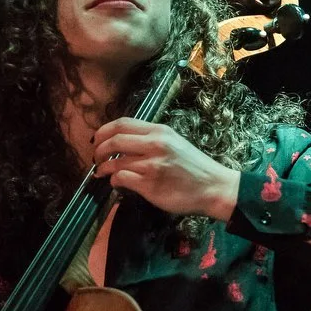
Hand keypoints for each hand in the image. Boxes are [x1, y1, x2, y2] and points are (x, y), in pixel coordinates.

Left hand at [93, 118, 239, 220]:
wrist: (214, 187)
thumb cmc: (194, 168)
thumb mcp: (175, 143)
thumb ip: (151, 140)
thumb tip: (123, 143)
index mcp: (160, 131)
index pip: (122, 123)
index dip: (103, 131)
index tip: (97, 141)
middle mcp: (155, 144)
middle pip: (114, 140)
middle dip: (99, 150)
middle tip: (96, 158)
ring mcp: (152, 164)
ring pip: (116, 161)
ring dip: (103, 168)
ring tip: (101, 173)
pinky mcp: (150, 184)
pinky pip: (122, 178)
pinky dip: (114, 181)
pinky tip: (117, 183)